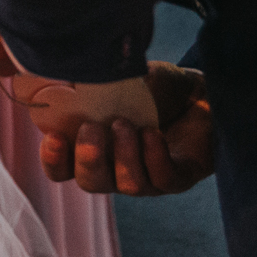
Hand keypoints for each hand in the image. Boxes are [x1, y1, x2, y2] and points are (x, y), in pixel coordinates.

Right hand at [41, 69, 213, 195]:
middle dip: (88, 159)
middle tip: (91, 129)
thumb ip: (89, 81)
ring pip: (128, 185)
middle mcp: (118, 168)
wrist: (202, 89)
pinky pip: (163, 179)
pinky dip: (154, 156)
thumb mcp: (118, 78)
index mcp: (95, 148)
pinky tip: (152, 132)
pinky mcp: (180, 176)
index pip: (63, 169)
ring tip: (126, 124)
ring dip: (123, 156)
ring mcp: (150, 176)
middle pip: (91, 182)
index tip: (53, 137)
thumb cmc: (155, 86)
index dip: (54, 161)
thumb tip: (56, 72)